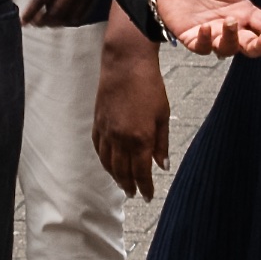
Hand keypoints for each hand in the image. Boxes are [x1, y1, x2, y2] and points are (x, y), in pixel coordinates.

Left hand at [18, 0, 89, 25]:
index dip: (32, 11)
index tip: (23, 21)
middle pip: (58, 8)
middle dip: (44, 20)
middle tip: (34, 23)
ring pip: (73, 13)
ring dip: (57, 22)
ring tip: (46, 22)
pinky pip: (85, 11)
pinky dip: (73, 19)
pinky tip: (63, 19)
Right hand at [93, 19, 171, 197]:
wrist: (125, 63)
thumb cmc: (150, 86)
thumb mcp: (163, 115)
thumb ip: (161, 143)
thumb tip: (162, 166)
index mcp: (139, 138)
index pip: (140, 172)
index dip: (145, 187)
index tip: (148, 196)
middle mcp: (120, 138)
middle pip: (122, 171)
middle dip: (130, 185)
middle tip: (135, 194)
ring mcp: (106, 130)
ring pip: (108, 163)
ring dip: (115, 177)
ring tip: (123, 184)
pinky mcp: (97, 122)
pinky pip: (98, 148)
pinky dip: (103, 160)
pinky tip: (109, 164)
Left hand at [152, 0, 260, 58]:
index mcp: (243, 10)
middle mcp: (230, 25)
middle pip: (251, 45)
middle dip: (260, 46)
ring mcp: (211, 33)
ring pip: (228, 49)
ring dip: (232, 39)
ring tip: (229, 22)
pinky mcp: (192, 37)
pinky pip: (201, 47)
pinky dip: (205, 41)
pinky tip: (205, 27)